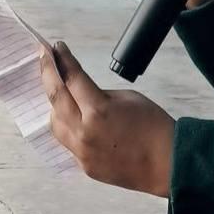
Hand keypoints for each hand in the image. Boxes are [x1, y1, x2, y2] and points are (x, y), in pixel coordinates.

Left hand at [40, 42, 174, 196]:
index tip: (56, 48)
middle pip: (55, 97)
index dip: (62, 59)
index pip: (71, 77)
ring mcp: (82, 152)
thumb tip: (82, 94)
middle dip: (47, 73)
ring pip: (55, 122)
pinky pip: (67, 142)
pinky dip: (68, 127)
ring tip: (61, 92)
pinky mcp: (84, 165)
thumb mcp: (128, 98)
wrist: (167, 165)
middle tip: (46, 58)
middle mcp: (84, 132)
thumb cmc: (154, 128)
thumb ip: (99, 94)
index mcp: (98, 110)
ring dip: (56, 104)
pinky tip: (75, 119)